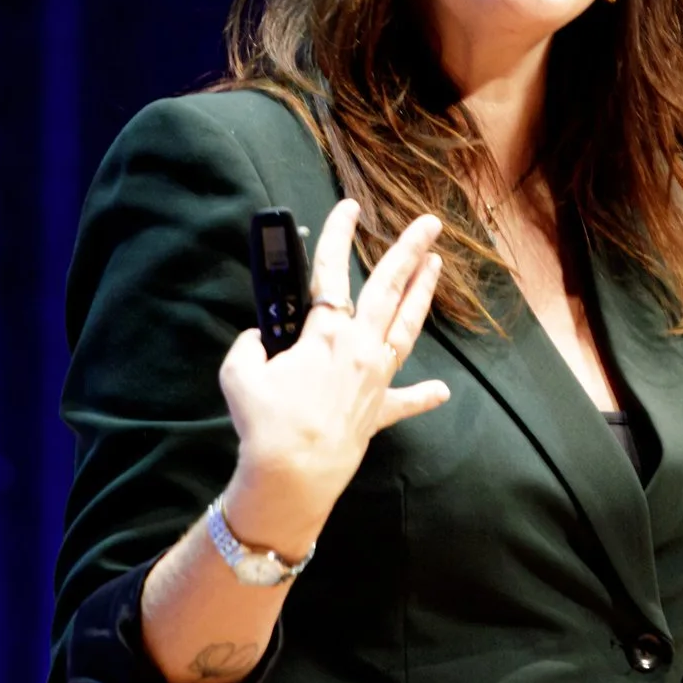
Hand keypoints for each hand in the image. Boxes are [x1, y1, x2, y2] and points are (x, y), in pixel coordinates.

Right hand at [217, 199, 450, 553]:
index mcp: (325, 333)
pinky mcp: (378, 412)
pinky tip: (443, 391)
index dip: (338, 235)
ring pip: (406, 327)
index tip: (350, 207)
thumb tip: (258, 341)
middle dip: (408, 251)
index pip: (331, 273)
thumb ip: (249, 346)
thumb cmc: (265, 422)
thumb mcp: (239, 373)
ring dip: (422, 294)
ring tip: (436, 266)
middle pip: (388, 289)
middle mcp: (359, 347)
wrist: (293, 475)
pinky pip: (405, 401)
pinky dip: (423, 395)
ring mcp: (374, 378)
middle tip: (429, 223)